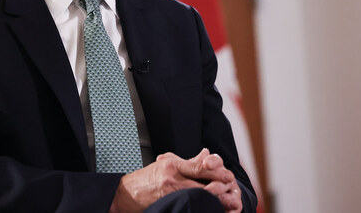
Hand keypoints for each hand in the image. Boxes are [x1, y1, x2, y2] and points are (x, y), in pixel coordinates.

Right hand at [109, 149, 238, 212]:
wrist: (127, 194)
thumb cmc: (147, 178)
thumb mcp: (166, 163)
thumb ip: (188, 160)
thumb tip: (207, 153)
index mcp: (172, 165)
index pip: (200, 167)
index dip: (217, 171)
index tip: (229, 176)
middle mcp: (172, 179)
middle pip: (204, 184)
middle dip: (222, 189)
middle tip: (233, 192)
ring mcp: (171, 194)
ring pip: (201, 198)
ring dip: (217, 201)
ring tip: (229, 203)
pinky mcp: (170, 205)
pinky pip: (193, 206)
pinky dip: (205, 208)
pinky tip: (212, 209)